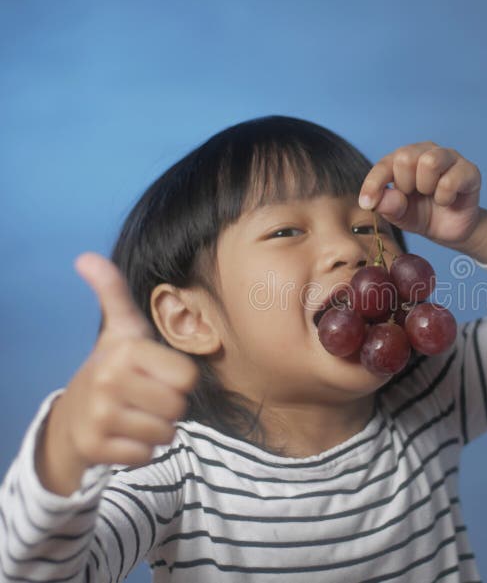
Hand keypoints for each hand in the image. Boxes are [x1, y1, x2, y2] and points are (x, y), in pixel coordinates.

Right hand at [35, 253, 198, 495]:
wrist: (72, 416)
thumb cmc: (112, 368)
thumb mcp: (119, 329)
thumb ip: (114, 293)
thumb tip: (86, 257)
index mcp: (126, 350)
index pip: (187, 378)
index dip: (178, 380)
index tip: (156, 374)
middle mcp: (109, 380)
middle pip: (178, 407)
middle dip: (169, 406)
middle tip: (146, 397)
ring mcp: (100, 416)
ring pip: (165, 433)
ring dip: (157, 429)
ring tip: (135, 415)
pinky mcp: (95, 448)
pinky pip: (146, 455)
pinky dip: (141, 449)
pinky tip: (124, 435)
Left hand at [359, 142, 481, 245]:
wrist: (451, 230)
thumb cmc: (423, 215)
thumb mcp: (399, 216)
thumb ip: (388, 207)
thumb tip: (380, 199)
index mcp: (404, 159)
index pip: (384, 164)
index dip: (373, 184)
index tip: (367, 203)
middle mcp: (426, 151)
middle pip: (405, 157)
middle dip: (405, 185)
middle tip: (415, 196)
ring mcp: (449, 158)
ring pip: (429, 162)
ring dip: (426, 187)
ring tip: (431, 195)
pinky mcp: (469, 171)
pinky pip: (450, 180)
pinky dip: (444, 197)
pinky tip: (447, 201)